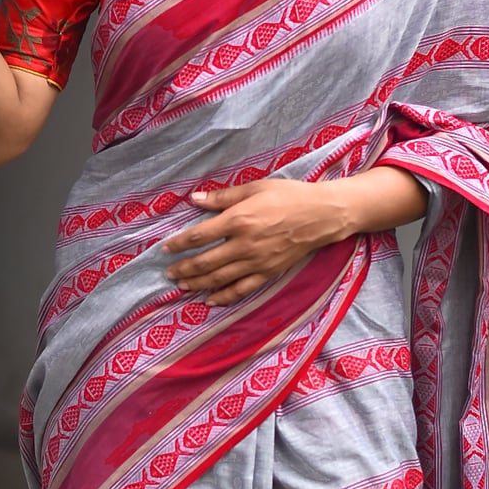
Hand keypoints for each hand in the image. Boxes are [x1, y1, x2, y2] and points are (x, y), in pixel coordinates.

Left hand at [161, 178, 352, 306]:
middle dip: (184, 269)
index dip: (179, 244)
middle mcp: (244, 245)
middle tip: (169, 272)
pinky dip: (224, 297)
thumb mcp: (255, 188)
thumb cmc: (289, 196)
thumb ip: (223, 197)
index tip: (166, 249)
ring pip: (220, 278)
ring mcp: (256, 262)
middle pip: (205, 262)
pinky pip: (242, 289)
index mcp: (238, 220)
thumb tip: (195, 199)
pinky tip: (211, 300)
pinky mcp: (268, 272)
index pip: (199, 236)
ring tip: (182, 286)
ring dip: (198, 284)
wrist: (322, 215)